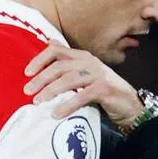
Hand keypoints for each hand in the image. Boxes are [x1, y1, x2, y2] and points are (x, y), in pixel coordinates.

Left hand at [24, 41, 144, 125]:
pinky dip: (67, 105)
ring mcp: (98, 74)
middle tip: (27, 91)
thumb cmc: (104, 92)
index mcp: (83, 57)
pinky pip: (82, 96)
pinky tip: (57, 114)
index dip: (40, 59)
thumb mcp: (84, 75)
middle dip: (41, 78)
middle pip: (60, 66)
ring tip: (39, 102)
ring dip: (51, 91)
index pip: (57, 51)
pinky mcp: (105, 89)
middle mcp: (90, 62)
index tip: (27, 72)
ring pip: (69, 79)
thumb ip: (68, 63)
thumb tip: (49, 44)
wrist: (130, 106)